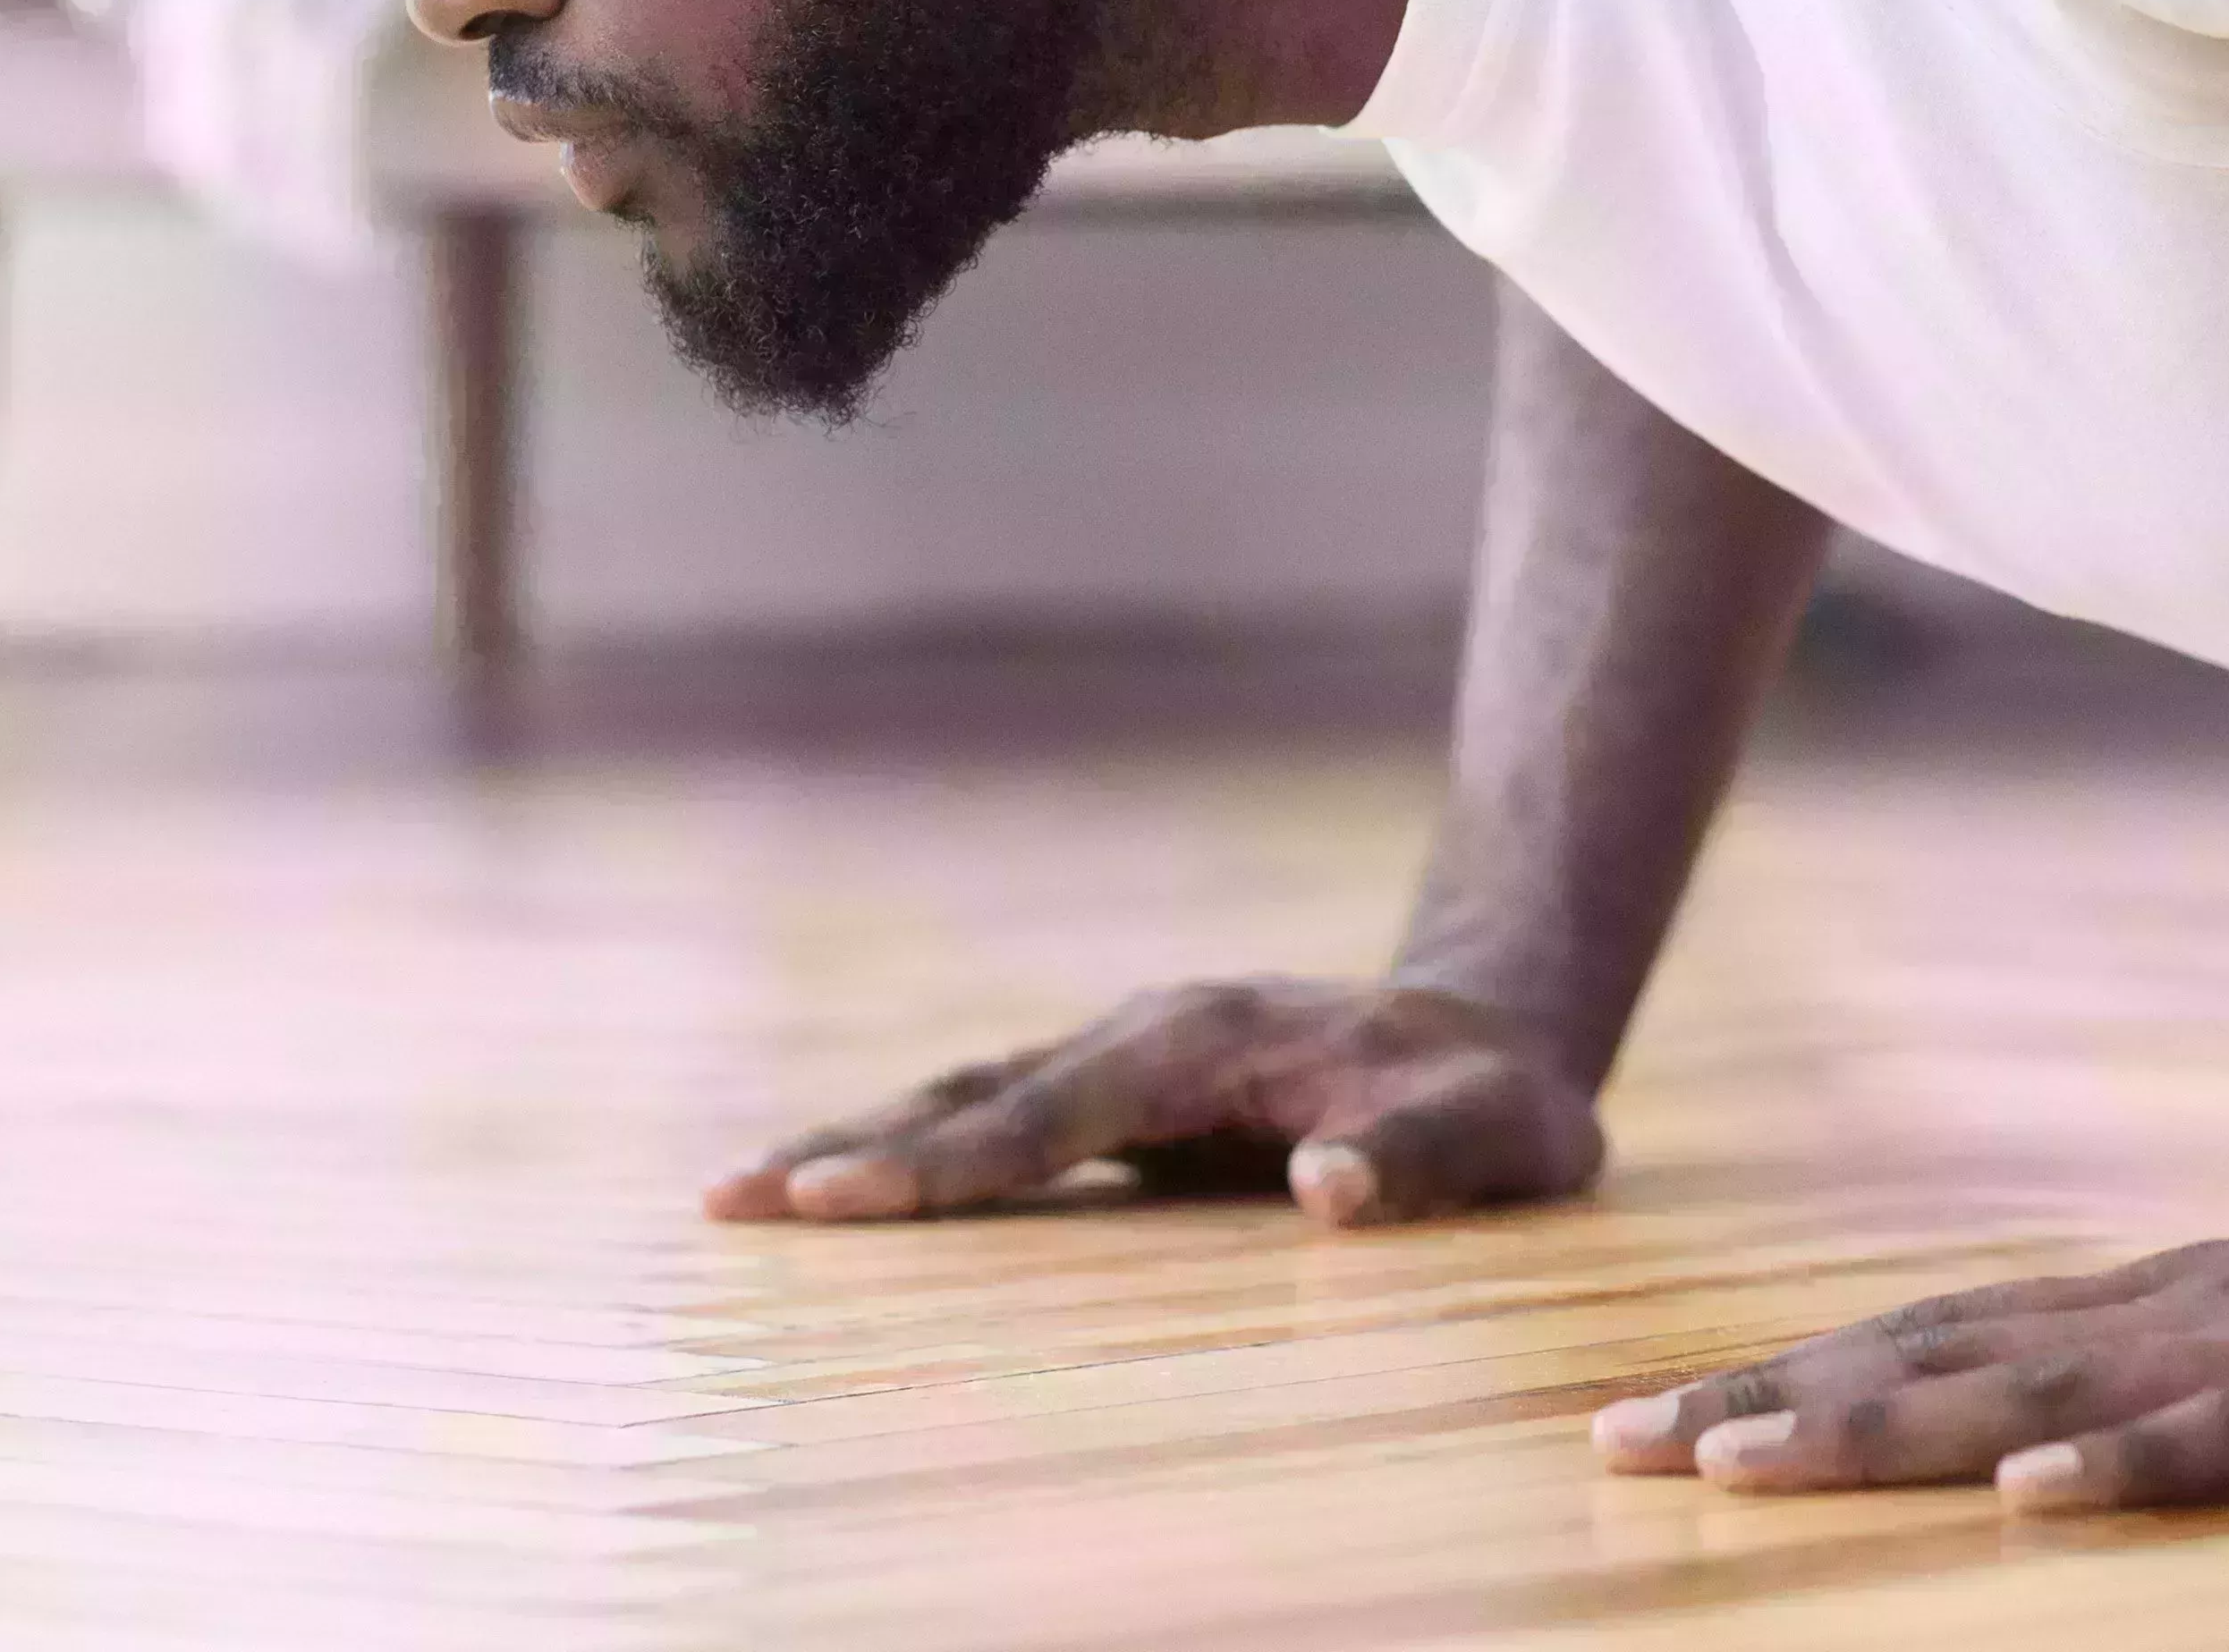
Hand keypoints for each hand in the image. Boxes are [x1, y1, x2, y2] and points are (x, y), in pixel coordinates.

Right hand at [702, 975, 1603, 1226]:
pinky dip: (913, 1155)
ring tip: (740, 1196)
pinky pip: (999, 1125)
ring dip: (859, 1145)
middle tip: (729, 1199)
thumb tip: (1329, 1189)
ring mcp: (1128, 1059)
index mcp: (1209, 1039)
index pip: (1056, 1109)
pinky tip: (838, 1192)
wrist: (1494, 1030)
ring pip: (971, 1099)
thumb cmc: (1494, 1098)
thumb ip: (1422, 1156)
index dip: (952, 1161)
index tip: (843, 1194)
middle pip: (978, 1093)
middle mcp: (1148, 1034)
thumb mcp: (1498, 1132)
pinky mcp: (1125, 1099)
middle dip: (853, 1147)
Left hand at [1592, 1192, 2228, 1508]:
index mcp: (2170, 1306)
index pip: (1945, 1339)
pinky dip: (2132, 1467)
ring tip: (1754, 1465)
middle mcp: (2193, 1306)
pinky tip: (2034, 1501)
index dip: (1797, 1379)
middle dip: (1780, 1403)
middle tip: (1619, 1447)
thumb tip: (2037, 1448)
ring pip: (2053, 1390)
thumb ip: (2184, 1390)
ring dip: (1895, 1430)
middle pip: (1950, 1354)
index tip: (1649, 1429)